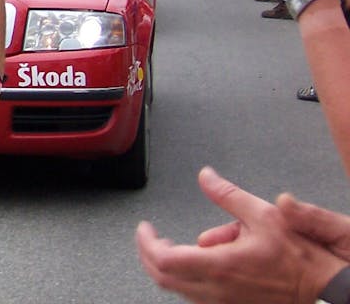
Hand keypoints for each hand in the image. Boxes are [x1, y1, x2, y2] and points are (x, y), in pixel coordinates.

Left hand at [135, 167, 344, 303]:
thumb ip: (228, 194)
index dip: (146, 243)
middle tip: (148, 236)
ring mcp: (222, 302)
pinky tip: (192, 260)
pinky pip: (194, 296)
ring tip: (168, 244)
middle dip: (148, 254)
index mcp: (220, 265)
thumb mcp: (264, 215)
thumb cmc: (297, 257)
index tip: (145, 228)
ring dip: (165, 266)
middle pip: (163, 277)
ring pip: (177, 289)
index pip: (164, 260)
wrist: (321, 287)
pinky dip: (184, 278)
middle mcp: (216, 289)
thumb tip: (206, 176)